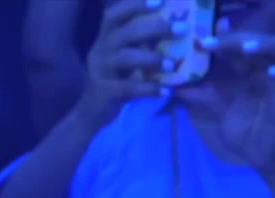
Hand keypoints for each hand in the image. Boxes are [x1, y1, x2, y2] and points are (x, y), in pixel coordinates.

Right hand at [76, 0, 177, 127]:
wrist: (93, 110)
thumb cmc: (117, 77)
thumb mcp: (125, 55)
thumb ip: (143, 41)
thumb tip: (179, 25)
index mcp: (106, 38)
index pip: (114, 14)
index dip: (134, 5)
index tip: (160, 0)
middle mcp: (100, 51)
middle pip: (124, 33)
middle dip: (154, 28)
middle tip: (181, 29)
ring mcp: (100, 71)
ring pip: (124, 58)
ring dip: (151, 58)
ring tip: (172, 64)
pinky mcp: (104, 92)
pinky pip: (127, 88)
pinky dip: (148, 89)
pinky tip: (165, 91)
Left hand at [184, 32, 274, 175]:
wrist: (261, 157)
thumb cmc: (243, 130)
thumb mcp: (217, 110)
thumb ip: (198, 96)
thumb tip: (170, 86)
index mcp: (252, 68)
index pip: (241, 43)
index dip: (223, 39)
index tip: (200, 43)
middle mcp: (271, 68)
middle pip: (264, 40)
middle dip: (241, 38)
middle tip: (218, 42)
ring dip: (270, 45)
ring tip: (247, 49)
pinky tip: (273, 74)